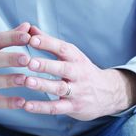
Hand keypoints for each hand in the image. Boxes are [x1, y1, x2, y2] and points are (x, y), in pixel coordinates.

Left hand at [21, 26, 135, 120]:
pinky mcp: (73, 107)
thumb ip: (49, 42)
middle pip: (63, 68)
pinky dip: (41, 107)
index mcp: (76, 58)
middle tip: (30, 62)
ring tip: (27, 82)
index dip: (47, 43)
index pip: (62, 48)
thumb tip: (28, 28)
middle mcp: (78, 73)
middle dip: (46, 65)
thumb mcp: (71, 55)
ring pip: (59, 88)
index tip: (31, 39)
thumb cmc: (82, 70)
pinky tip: (26, 105)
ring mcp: (77, 91)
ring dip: (43, 85)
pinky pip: (56, 108)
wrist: (109, 93)